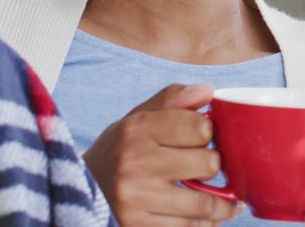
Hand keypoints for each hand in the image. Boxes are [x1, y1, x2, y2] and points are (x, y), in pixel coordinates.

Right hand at [83, 83, 241, 225]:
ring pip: (204, 204)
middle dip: (213, 165)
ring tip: (229, 201)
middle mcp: (135, 163)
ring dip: (223, 204)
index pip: (200, 127)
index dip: (209, 131)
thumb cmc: (118, 151)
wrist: (75, 191)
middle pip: (208, 164)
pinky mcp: (137, 226)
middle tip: (208, 166)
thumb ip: (173, 100)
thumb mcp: (136, 118)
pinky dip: (206, 225)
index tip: (205, 136)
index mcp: (137, 129)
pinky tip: (210, 219)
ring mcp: (136, 199)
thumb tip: (209, 90)